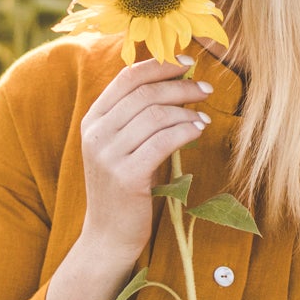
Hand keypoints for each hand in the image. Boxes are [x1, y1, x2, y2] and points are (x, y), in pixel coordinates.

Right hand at [79, 54, 212, 260]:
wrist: (108, 235)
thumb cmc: (125, 187)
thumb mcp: (123, 146)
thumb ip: (138, 117)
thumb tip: (176, 82)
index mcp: (93, 120)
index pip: (127, 78)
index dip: (160, 65)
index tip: (188, 63)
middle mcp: (96, 133)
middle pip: (144, 93)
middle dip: (180, 86)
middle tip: (205, 89)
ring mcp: (108, 155)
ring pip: (156, 115)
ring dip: (187, 111)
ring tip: (204, 117)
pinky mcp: (126, 176)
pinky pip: (163, 141)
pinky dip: (185, 131)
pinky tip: (199, 131)